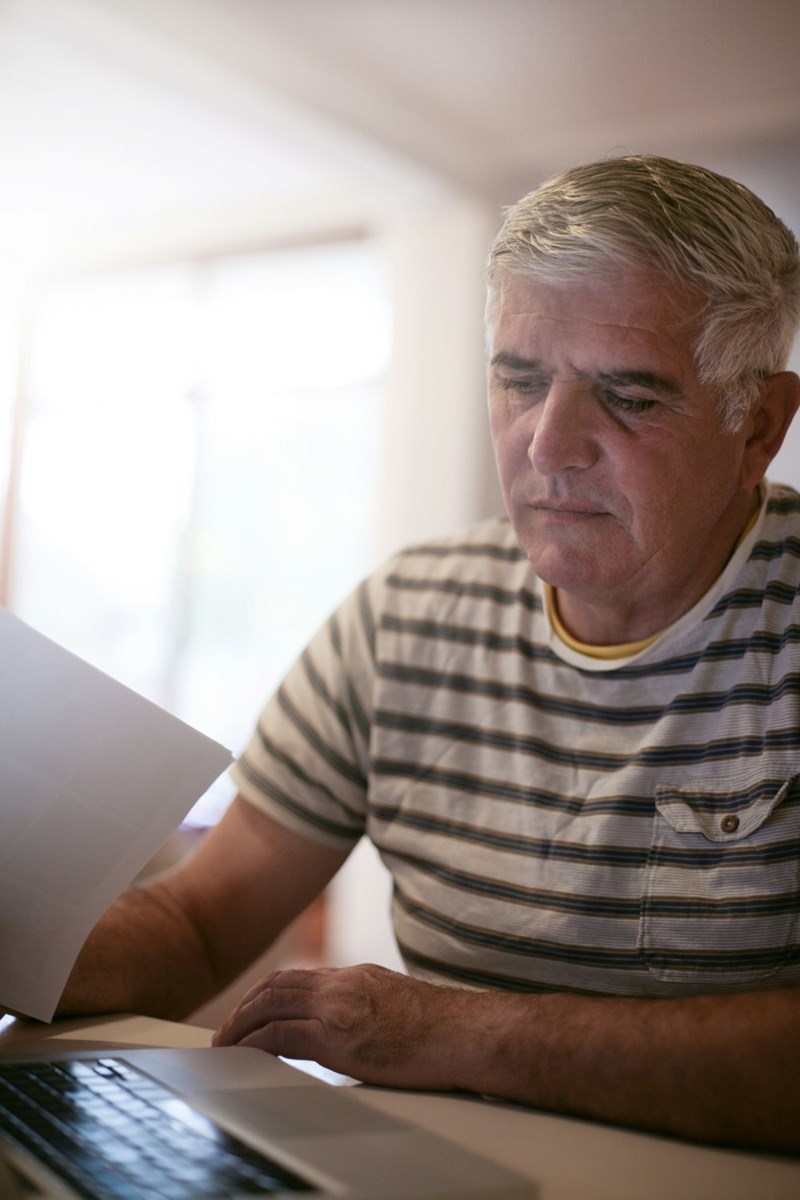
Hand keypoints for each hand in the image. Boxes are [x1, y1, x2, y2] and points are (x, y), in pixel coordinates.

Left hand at [212, 963, 476, 1090]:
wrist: (466, 1034)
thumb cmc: (442, 1029)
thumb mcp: (396, 1002)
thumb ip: (366, 1005)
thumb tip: (350, 1028)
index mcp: (356, 976)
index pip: (297, 977)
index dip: (265, 993)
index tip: (250, 1011)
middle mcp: (343, 985)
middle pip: (276, 985)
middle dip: (244, 1007)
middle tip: (225, 1031)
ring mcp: (340, 1009)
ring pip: (271, 1006)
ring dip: (241, 1025)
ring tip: (224, 1045)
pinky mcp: (340, 1039)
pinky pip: (282, 1036)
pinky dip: (256, 1044)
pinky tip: (245, 1056)